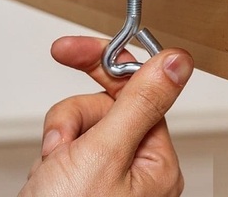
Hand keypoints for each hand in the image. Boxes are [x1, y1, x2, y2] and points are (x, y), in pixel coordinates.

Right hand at [19, 37, 193, 196]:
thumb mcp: (104, 155)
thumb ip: (142, 102)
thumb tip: (179, 62)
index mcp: (155, 160)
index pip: (139, 89)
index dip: (105, 62)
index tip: (73, 49)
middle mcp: (138, 167)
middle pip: (109, 104)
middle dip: (76, 114)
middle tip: (58, 137)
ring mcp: (110, 173)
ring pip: (85, 119)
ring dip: (61, 134)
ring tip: (52, 166)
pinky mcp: (84, 177)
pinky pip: (71, 141)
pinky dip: (53, 151)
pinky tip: (48, 174)